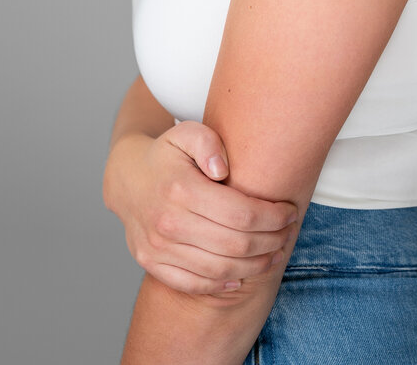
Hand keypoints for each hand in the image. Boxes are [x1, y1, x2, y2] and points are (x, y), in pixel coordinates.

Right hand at [104, 120, 297, 295]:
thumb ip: (208, 142)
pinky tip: (241, 275)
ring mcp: (158, 247)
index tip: (289, 212)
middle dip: (270, 242)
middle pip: (234, 245)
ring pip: (218, 269)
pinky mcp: (151, 263)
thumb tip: (223, 169)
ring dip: (253, 266)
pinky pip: (192, 284)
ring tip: (273, 254)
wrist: (127, 178)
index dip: (272, 217)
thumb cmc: (167, 154)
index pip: (240, 214)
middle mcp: (167, 222)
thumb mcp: (187, 133)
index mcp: (181, 189)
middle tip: (287, 234)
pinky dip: (220, 285)